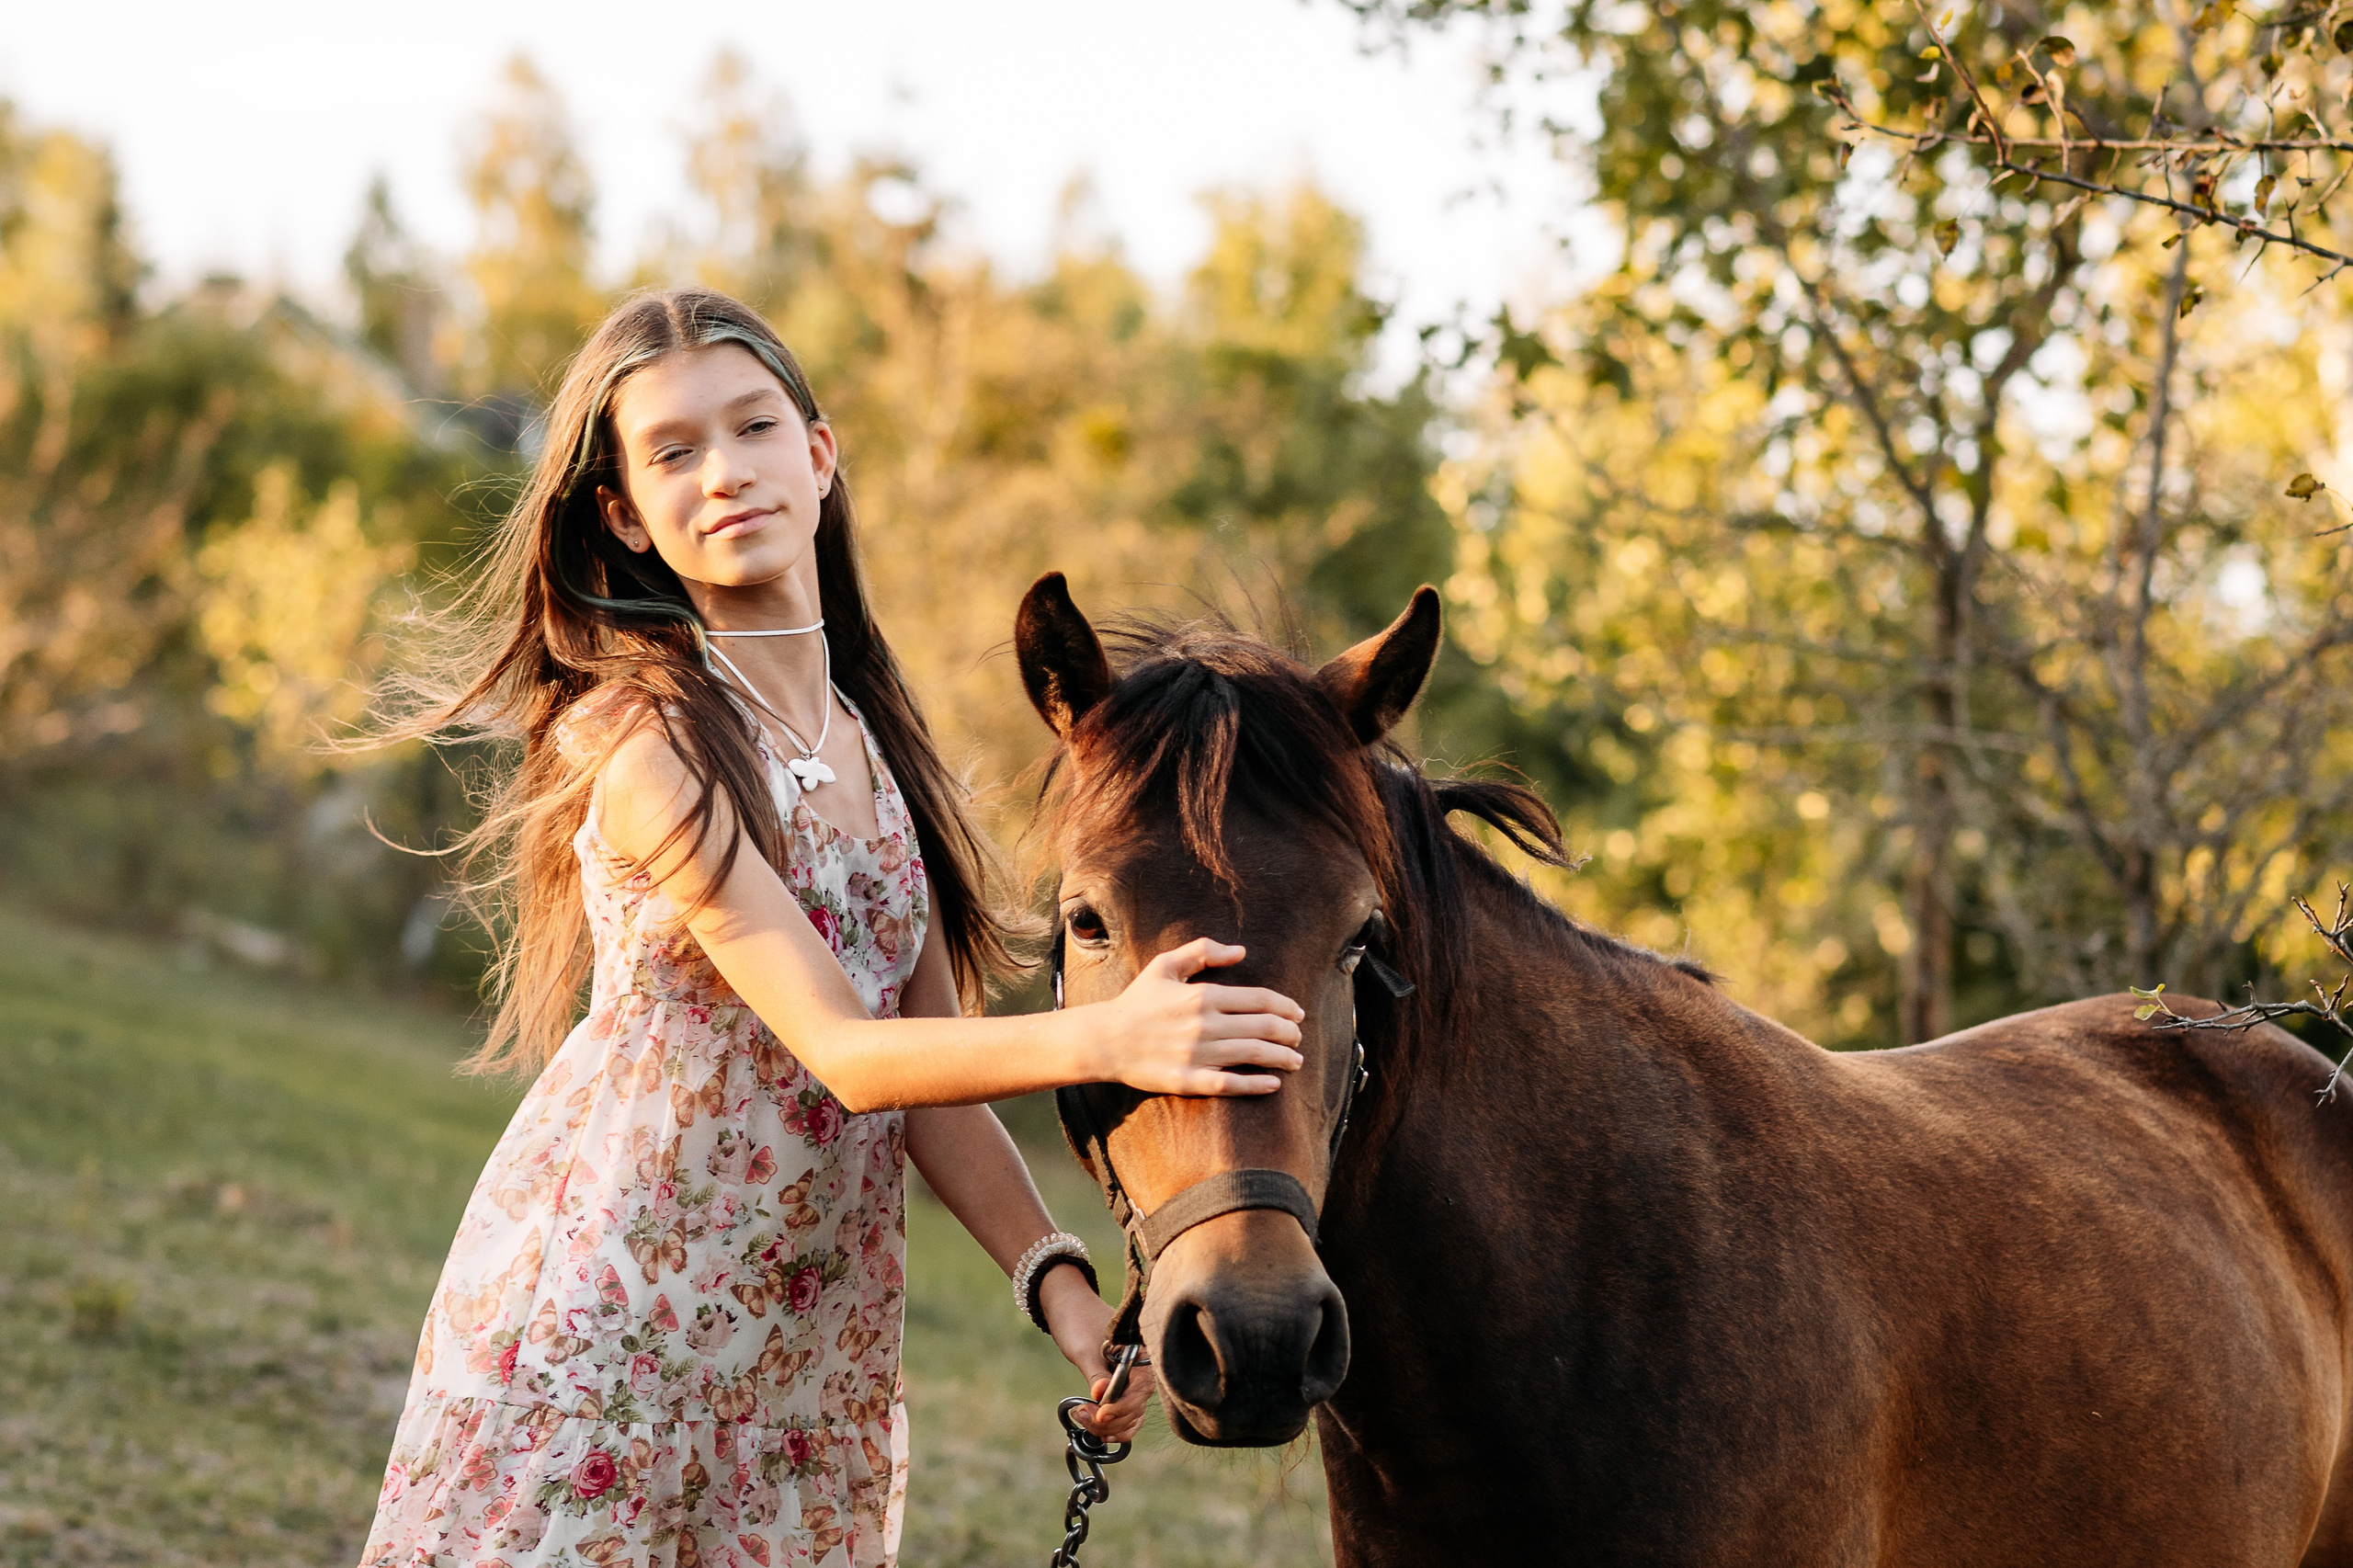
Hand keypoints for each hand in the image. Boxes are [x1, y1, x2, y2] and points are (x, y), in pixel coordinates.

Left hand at [1040, 1263, 1153, 1441]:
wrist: (1066, 1304)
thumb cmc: (1077, 1319)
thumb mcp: (1084, 1348)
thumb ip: (1096, 1374)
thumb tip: (1103, 1399)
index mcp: (1140, 1351)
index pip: (1141, 1388)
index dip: (1122, 1406)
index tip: (1100, 1414)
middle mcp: (1140, 1366)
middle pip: (1137, 1405)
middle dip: (1112, 1418)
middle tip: (1084, 1416)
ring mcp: (1131, 1377)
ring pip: (1131, 1413)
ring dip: (1110, 1425)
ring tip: (1084, 1419)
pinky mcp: (1120, 1385)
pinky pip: (1125, 1412)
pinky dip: (1114, 1425)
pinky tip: (1098, 1429)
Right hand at [1094, 938, 1304, 1096]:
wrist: (1105, 1040)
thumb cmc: (1137, 1001)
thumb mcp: (1165, 965)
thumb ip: (1202, 951)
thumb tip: (1241, 951)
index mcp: (1203, 995)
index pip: (1260, 1000)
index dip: (1286, 1007)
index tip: (1298, 1014)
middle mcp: (1205, 1025)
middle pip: (1264, 1028)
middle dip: (1290, 1033)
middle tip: (1298, 1037)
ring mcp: (1198, 1055)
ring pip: (1254, 1055)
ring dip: (1283, 1058)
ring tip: (1296, 1060)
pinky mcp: (1189, 1081)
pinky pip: (1231, 1084)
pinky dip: (1257, 1084)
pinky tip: (1274, 1084)